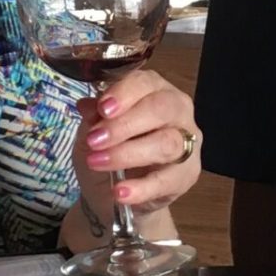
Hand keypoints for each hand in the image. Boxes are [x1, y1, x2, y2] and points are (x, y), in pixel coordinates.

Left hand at [78, 68, 201, 213]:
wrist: (112, 191)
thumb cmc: (106, 150)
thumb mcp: (90, 131)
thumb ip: (93, 117)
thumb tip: (88, 106)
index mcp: (154, 90)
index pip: (145, 82)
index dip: (124, 93)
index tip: (102, 109)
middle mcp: (177, 111)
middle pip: (162, 109)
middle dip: (126, 124)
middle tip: (95, 139)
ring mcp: (187, 143)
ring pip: (167, 143)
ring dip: (128, 153)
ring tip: (98, 163)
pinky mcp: (187, 175)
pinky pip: (167, 181)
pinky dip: (141, 188)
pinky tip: (120, 192)